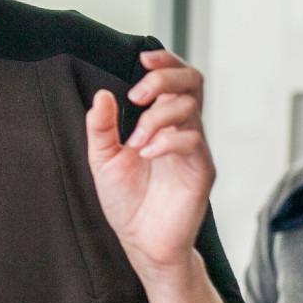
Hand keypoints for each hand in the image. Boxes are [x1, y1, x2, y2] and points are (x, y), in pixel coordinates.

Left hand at [85, 49, 215, 280]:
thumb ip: (101, 127)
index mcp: (162, 121)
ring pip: (190, 109)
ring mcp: (195, 149)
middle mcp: (183, 129)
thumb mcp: (103, 159)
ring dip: (157, 116)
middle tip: (137, 94)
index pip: (175, 78)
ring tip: (135, 141)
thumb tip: (103, 95)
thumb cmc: (126, 201)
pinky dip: (167, 140)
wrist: (142, 242)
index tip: (143, 60)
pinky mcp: (201, 171)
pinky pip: (193, 141)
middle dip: (164, 79)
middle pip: (192, 82)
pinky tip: (146, 153)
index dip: (165, 62)